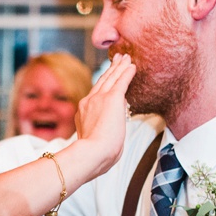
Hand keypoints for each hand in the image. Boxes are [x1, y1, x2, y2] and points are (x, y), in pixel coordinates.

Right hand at [74, 53, 136, 173]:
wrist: (92, 154)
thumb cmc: (96, 157)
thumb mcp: (97, 142)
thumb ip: (104, 134)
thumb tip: (114, 136)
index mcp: (83, 113)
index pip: (96, 95)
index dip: (103, 85)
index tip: (108, 77)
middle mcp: (89, 102)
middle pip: (102, 82)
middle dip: (111, 70)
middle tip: (117, 59)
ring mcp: (99, 99)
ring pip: (111, 78)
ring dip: (119, 67)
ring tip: (126, 58)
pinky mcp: (112, 99)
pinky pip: (121, 81)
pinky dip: (127, 72)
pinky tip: (132, 66)